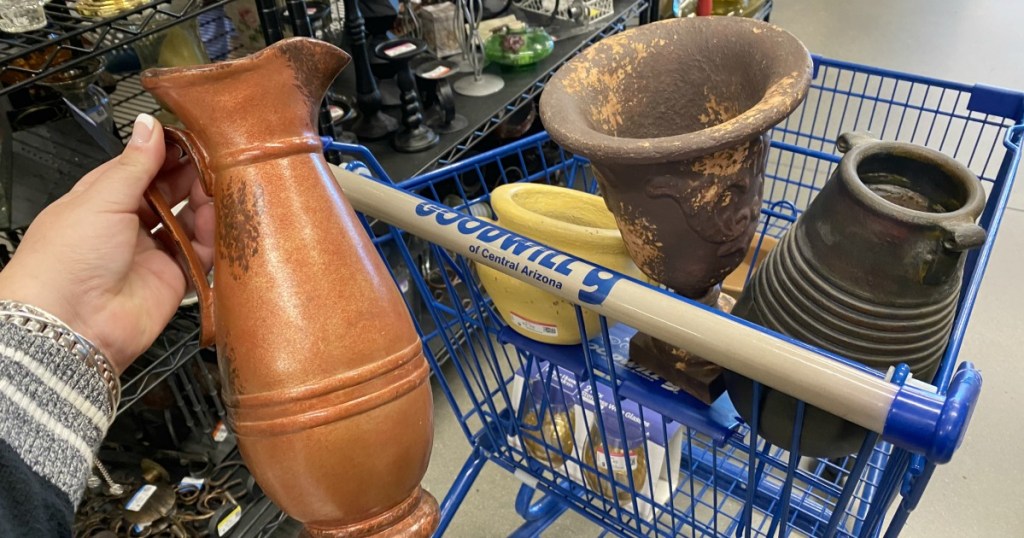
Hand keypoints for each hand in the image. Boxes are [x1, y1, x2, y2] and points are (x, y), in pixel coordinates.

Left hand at [0, 114, 213, 372]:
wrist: (72, 324)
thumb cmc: (65, 261)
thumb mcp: (101, 198)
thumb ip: (135, 163)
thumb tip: (148, 125)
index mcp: (102, 198)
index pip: (142, 166)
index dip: (167, 152)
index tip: (192, 139)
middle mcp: (128, 224)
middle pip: (170, 191)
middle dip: (191, 176)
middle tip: (213, 161)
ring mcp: (151, 251)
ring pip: (189, 220)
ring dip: (205, 204)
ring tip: (219, 190)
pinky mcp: (172, 278)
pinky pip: (201, 254)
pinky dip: (213, 239)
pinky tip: (217, 223)